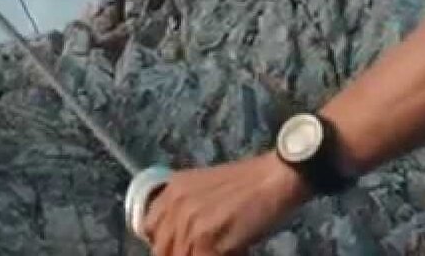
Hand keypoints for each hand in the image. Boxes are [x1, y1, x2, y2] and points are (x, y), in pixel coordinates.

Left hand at [142, 151, 307, 254]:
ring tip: (220, 250)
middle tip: (205, 249)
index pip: (149, 229)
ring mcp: (189, 223)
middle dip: (180, 253)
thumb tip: (180, 239)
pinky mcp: (207, 239)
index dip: (164, 244)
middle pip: (161, 250)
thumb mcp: (205, 188)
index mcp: (172, 190)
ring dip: (199, 255)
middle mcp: (175, 205)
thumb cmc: (249, 184)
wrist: (275, 177)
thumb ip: (186, 208)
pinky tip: (231, 252)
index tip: (183, 247)